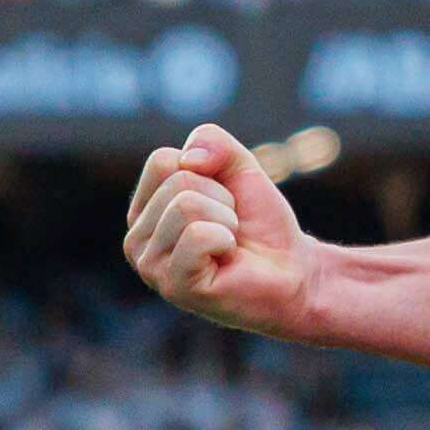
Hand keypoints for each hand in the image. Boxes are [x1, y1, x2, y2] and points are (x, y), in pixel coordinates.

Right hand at [123, 124, 314, 337]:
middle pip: (178, 182)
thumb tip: (189, 159)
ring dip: (226, 220)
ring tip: (229, 244)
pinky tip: (228, 259)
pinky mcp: (174, 287)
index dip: (207, 173)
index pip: (161, 161)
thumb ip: (212, 142)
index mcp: (144, 211)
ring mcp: (151, 267)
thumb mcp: (239, 167)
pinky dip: (225, 239)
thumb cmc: (260, 224)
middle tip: (231, 228)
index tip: (222, 201)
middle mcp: (136, 241)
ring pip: (186, 206)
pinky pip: (198, 235)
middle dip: (220, 198)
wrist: (293, 269)